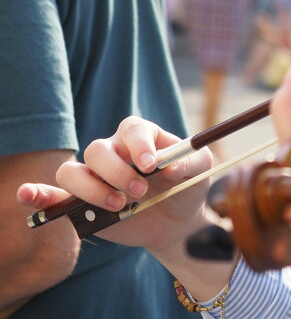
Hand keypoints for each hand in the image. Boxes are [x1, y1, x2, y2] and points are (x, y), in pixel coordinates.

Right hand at [17, 117, 213, 256]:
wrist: (177, 220)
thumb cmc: (188, 186)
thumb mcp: (202, 171)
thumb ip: (192, 162)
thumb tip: (170, 166)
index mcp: (141, 136)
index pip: (132, 129)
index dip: (138, 146)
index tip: (152, 167)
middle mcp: (113, 151)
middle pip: (98, 150)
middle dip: (117, 173)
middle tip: (139, 193)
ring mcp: (94, 175)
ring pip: (73, 172)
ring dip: (92, 190)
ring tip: (119, 205)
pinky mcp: (80, 201)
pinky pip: (53, 193)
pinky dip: (38, 194)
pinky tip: (28, 195)